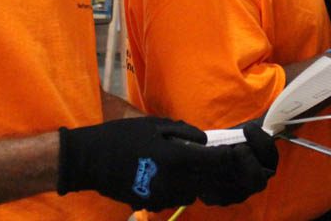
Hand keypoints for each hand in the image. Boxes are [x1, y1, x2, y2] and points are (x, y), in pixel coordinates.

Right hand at [58, 117, 276, 209]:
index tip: (242, 147)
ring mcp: (165, 198)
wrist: (88, 161)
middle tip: (235, 159)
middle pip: (215, 183)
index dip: (236, 156)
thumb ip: (185, 133)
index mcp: (177, 160)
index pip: (219, 162)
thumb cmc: (121, 137)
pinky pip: (182, 196)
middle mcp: (176, 184)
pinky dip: (189, 186)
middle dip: (230, 172)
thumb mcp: (155, 125)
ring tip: (210, 164)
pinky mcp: (155, 205)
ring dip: (210, 180)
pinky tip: (184, 172)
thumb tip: (205, 141)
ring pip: (200, 192)